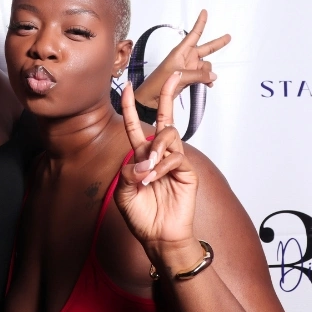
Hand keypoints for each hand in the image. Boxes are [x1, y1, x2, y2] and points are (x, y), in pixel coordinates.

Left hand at [115, 72, 197, 251]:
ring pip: (169, 135)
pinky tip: (155, 179)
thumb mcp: (124, 192)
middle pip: (165, 118)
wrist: (159, 236)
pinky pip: (176, 157)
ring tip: (148, 172)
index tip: (128, 87)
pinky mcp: (187, 171)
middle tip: (175, 74)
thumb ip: (128, 173)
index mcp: (140, 156)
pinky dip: (162, 166)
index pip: (135, 126)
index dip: (131, 106)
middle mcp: (158, 154)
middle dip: (169, 95)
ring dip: (155, 150)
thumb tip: (142, 159)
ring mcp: (175, 161)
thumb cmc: (141, 215)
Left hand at [134, 10, 230, 107]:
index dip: (200, 23)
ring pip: (206, 66)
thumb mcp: (179, 76)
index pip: (193, 35)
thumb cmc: (158, 83)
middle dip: (217, 44)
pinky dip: (207, 80)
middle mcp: (186, 58)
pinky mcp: (189, 78)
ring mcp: (188, 68)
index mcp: (180, 52)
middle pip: (205, 49)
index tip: (204, 12)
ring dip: (208, 73)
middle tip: (229, 37)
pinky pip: (204, 76)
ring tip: (205, 81)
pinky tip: (208, 85)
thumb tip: (213, 76)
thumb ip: (198, 75)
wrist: (150, 98)